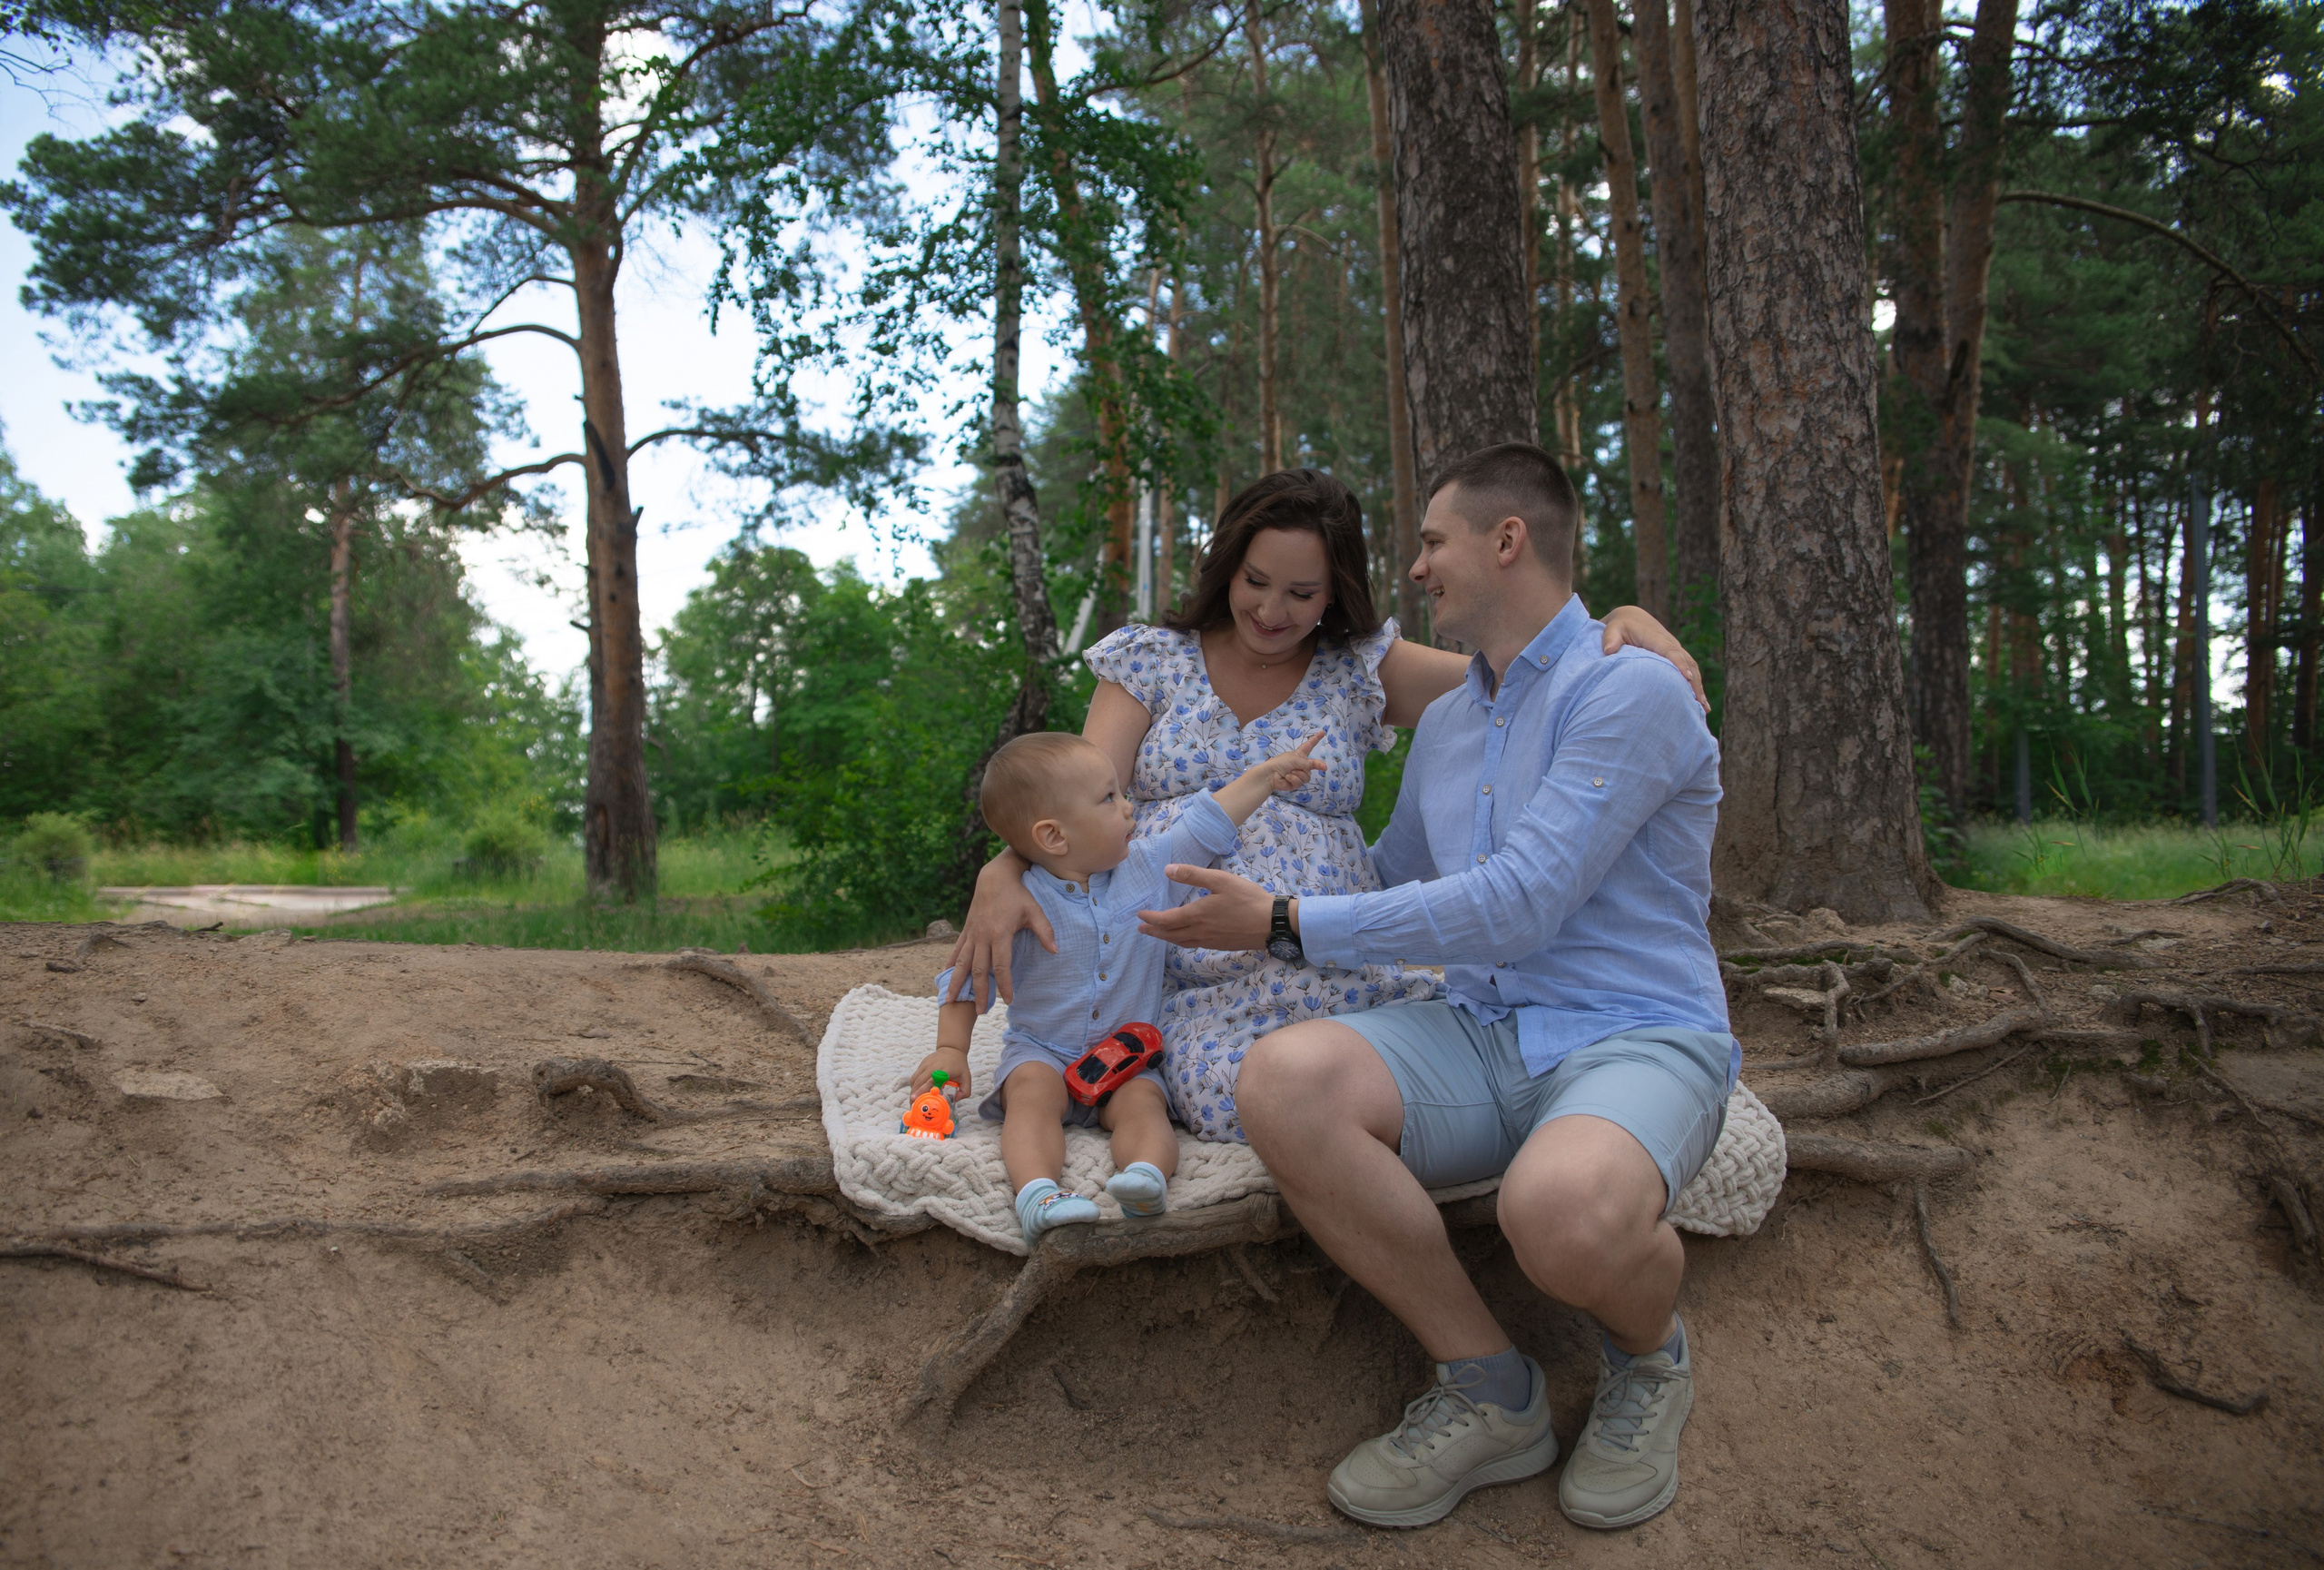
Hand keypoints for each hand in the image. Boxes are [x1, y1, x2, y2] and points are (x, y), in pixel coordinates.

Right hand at [912, 1048, 971, 1099]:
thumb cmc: (959, 1065)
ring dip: (913, 1090)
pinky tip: (917, 1091)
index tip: (915, 1100)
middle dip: (914, 1095)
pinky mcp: (922, 1063)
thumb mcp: (966, 1078)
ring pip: (914, 1080)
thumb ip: (965, 1091)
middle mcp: (932, 1067)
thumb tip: (956, 1100)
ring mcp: (926, 1065)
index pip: (930, 1083)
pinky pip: (915, 1076)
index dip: (922, 1092)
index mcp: (943, 1072)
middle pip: (918, 1083)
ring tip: (914, 1100)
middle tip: (913, 1106)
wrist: (952, 1049)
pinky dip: (914, 1085)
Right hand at [944, 850, 1054, 1004]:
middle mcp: (982, 936)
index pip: (1001, 965)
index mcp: (1000, 933)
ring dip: (956, 983)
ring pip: (962, 963)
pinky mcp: (966, 931)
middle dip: (979, 992)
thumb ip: (1045, 931)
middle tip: (981, 1011)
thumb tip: (1056, 951)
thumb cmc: (1018, 895)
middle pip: (979, 970)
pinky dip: (950, 966)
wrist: (994, 878)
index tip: (1008, 1000)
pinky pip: (956, 951)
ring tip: (950, 1001)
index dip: (1005, 984)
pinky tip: (943, 978)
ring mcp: (972, 934)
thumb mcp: (1034, 910)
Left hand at [1137, 865, 1275, 950]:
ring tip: (1158, 935)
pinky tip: (1185, 937)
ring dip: (1166, 938)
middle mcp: (1200, 931)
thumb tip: (1167, 870)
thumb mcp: (1220, 880)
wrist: (1271, 924)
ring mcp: (1210, 941)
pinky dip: (1182, 941)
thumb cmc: (1247, 899)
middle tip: (1141, 928)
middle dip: (1153, 931)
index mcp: (1197, 915)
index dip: (1151, 918)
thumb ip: (1193, 875)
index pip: (1166, 920)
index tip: (1140, 914)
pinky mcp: (1220, 945)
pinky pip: (1194, 944)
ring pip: (1181, 942)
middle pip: (1170, 935)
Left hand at [1256, 729, 1328, 792]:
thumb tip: (1318, 767)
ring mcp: (1299, 774)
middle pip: (1313, 765)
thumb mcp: (1295, 758)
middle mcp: (1300, 764)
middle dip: (1314, 766)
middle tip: (1319, 767)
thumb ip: (1307, 763)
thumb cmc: (1281, 762)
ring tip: (1289, 772)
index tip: (1323, 732)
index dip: (1315, 739)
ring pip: (1307, 776)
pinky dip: (1294, 779)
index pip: (1309, 745)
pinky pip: (1300, 782)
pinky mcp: (1296, 783)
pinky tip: (1287, 777)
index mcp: (1299, 755)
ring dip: (1298, 774)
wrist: (1270, 775)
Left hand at [1601, 604, 1707, 711]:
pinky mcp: (1676, 657)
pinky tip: (1699, 703)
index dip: (1678, 663)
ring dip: (1698, 687)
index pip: (1669, 651)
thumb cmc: (1620, 626)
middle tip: (1699, 702)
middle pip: (1687, 662)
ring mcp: (1675, 650)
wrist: (1631, 619)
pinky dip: (1695, 685)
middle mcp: (1670, 643)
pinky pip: (1689, 670)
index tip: (1686, 677)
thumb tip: (1608, 651)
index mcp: (1655, 638)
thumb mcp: (1612, 629)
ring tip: (1704, 709)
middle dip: (1694, 682)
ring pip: (1692, 668)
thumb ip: (1610, 639)